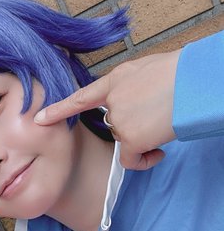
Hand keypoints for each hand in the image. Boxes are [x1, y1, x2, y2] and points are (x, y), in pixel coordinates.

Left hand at [34, 50, 181, 169]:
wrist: (192, 82)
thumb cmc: (178, 74)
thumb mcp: (146, 70)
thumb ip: (129, 85)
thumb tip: (130, 101)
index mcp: (115, 80)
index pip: (81, 98)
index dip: (58, 110)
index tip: (38, 119)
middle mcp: (112, 102)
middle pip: (115, 125)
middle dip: (134, 126)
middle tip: (157, 117)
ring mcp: (119, 121)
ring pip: (127, 141)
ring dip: (144, 141)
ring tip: (164, 124)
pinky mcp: (130, 139)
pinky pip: (131, 160)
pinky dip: (145, 160)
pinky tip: (158, 152)